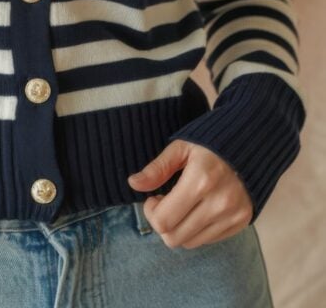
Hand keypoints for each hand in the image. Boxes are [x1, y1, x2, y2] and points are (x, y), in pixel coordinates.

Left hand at [127, 139, 252, 248]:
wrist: (252, 144)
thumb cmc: (210, 142)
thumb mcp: (181, 147)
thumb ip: (157, 168)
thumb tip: (133, 184)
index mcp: (200, 180)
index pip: (163, 220)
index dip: (151, 211)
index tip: (155, 196)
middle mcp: (219, 203)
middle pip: (174, 237)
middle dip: (162, 222)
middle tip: (165, 202)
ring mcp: (232, 215)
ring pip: (190, 242)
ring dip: (178, 227)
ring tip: (182, 205)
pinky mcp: (241, 222)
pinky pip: (208, 240)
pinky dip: (196, 229)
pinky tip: (197, 208)